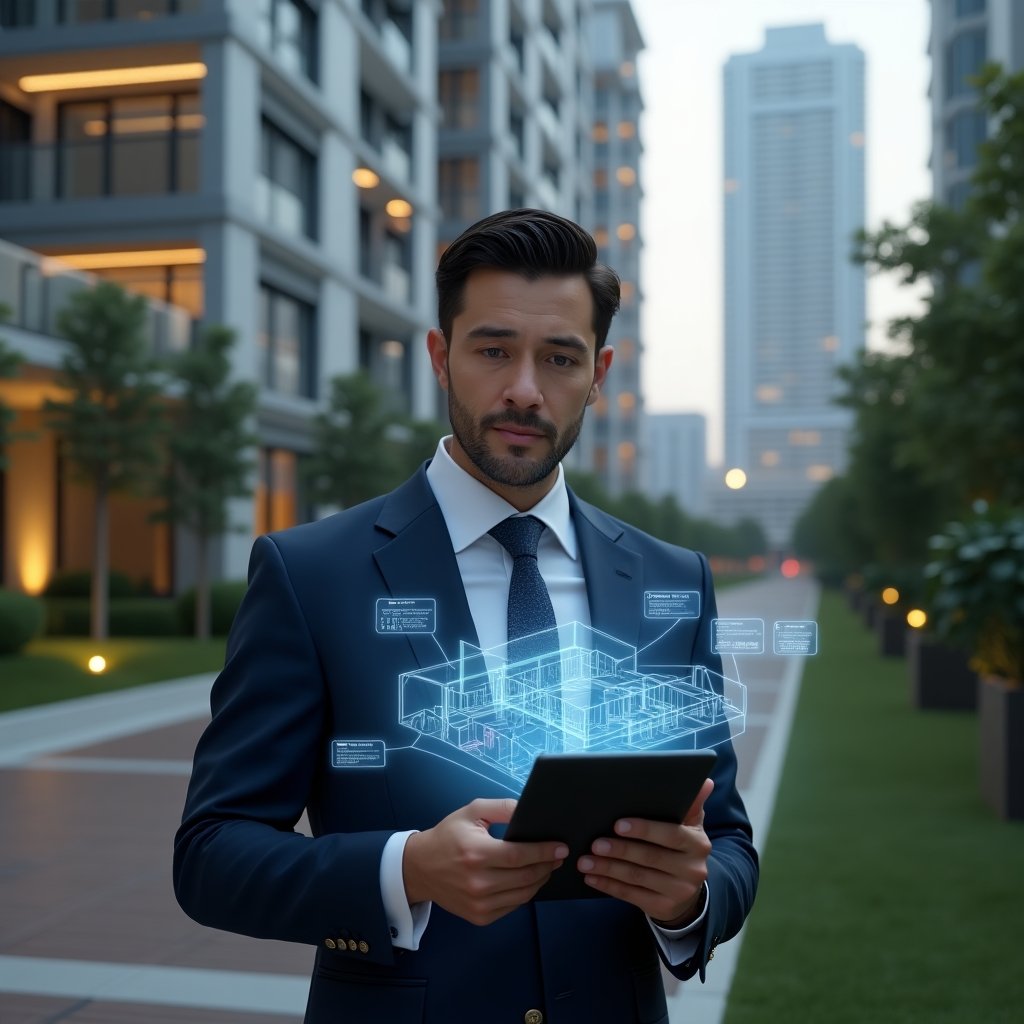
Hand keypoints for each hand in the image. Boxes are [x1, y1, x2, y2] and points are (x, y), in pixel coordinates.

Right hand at [403, 798, 567, 925]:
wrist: (420, 868)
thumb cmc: (448, 835)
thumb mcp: (472, 812)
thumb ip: (502, 807)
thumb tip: (529, 810)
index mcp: (476, 854)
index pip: (519, 856)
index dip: (544, 852)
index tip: (561, 847)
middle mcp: (478, 883)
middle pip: (526, 877)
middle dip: (547, 866)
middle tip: (558, 857)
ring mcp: (479, 903)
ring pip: (523, 895)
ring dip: (540, 881)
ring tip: (547, 867)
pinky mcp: (479, 917)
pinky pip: (513, 906)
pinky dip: (525, 893)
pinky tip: (529, 880)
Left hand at [577, 778, 714, 926]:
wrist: (688, 892)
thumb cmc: (681, 848)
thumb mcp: (689, 826)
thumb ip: (691, 805)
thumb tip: (704, 781)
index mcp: (697, 844)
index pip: (671, 834)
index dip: (644, 829)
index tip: (618, 824)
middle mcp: (693, 869)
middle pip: (650, 857)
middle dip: (620, 850)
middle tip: (594, 843)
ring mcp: (679, 891)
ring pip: (637, 877)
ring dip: (608, 868)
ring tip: (584, 860)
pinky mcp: (663, 908)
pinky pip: (631, 896)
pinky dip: (609, 886)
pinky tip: (591, 878)